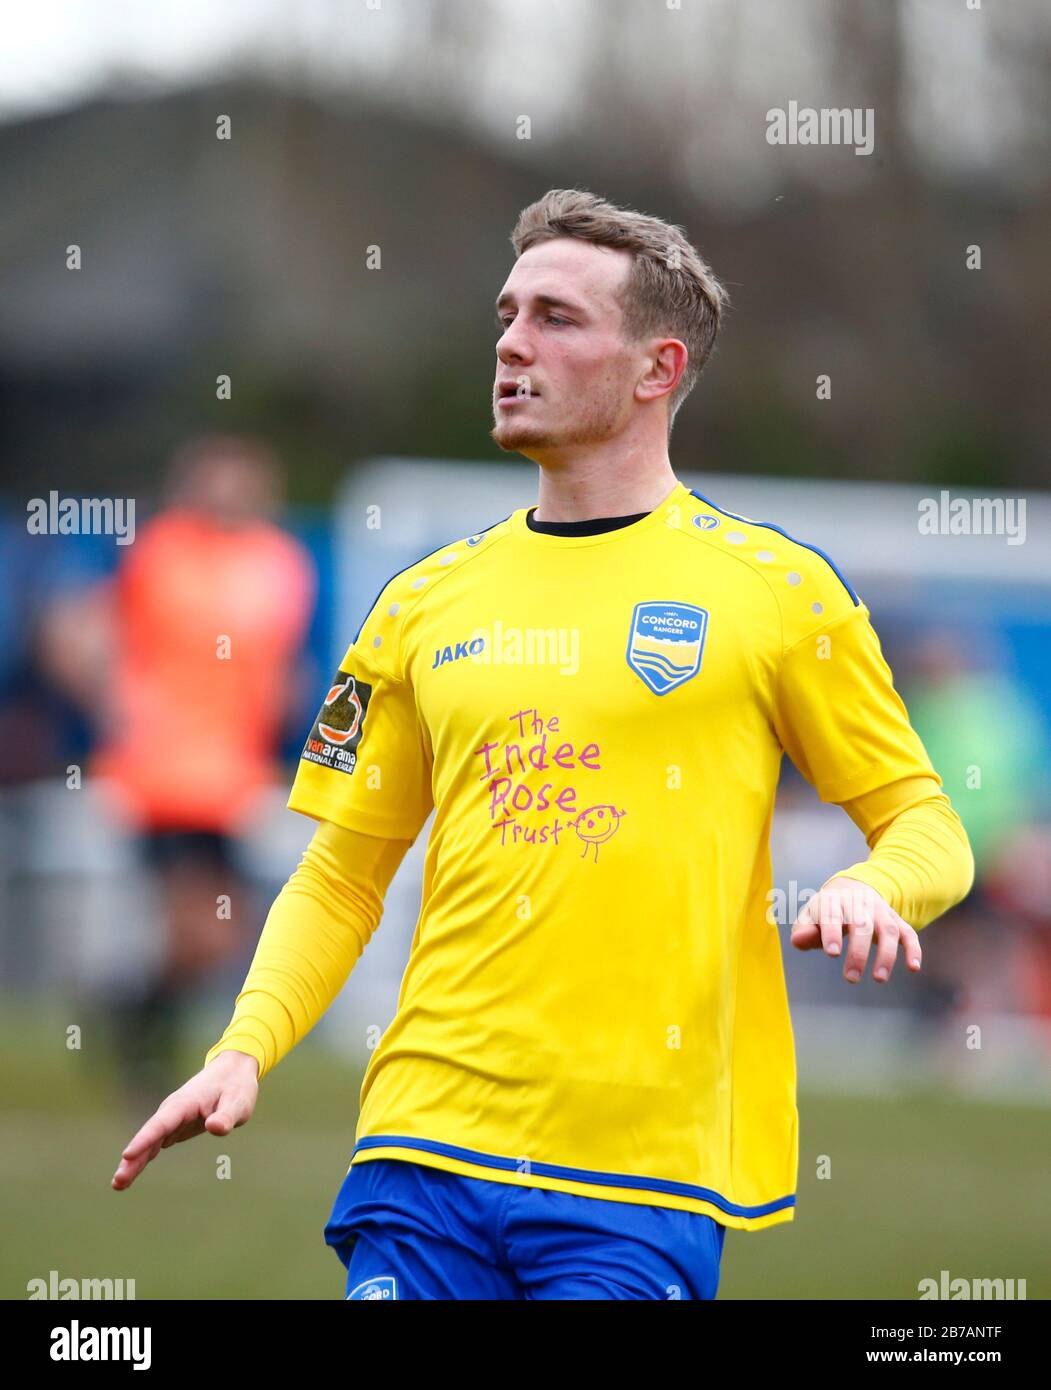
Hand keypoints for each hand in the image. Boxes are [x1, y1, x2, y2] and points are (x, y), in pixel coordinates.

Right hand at [111, 1050, 259, 1190]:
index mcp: (185, 1103)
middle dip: (133, 1158)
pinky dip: (143, 1157)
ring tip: (118, 1184)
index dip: (144, 1139)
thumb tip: (215, 1127)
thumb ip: (227, 1115)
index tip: (127, 1154)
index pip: (161, 1123)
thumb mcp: (239, 1102)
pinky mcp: (175, 1126)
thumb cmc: (237, 1087)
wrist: (233, 1072)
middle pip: (149, 1135)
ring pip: (149, 1142)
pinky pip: (155, 1143)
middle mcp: (173, 1110)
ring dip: (134, 1162)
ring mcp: (171, 1118)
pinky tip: (132, 1173)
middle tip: (118, 1182)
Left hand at [790, 876, 921, 983]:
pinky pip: (909, 932)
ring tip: (879, 979)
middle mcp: (859, 904)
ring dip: (886, 954)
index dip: (832, 933)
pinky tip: (913, 967)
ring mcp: (880, 912)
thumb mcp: (810, 917)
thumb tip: (799, 941)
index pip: (832, 915)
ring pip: (888, 930)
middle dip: (858, 952)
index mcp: (833, 902)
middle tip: (851, 978)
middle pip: (862, 925)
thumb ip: (804, 931)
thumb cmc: (826, 912)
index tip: (832, 953)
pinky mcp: (896, 921)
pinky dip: (913, 949)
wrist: (852, 889)